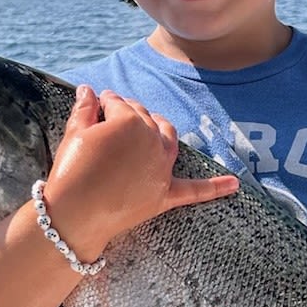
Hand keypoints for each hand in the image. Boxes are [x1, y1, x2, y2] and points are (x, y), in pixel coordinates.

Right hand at [41, 86, 238, 257]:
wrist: (74, 216)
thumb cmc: (71, 172)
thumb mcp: (75, 134)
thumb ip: (85, 108)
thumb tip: (89, 90)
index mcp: (130, 121)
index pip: (117, 104)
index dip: (103, 105)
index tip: (94, 107)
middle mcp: (152, 140)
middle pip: (142, 119)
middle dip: (126, 115)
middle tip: (108, 120)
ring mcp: (162, 168)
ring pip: (169, 139)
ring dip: (161, 129)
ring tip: (152, 127)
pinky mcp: (164, 194)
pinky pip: (194, 190)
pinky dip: (215, 187)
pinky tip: (235, 185)